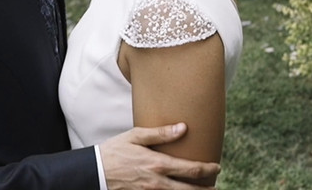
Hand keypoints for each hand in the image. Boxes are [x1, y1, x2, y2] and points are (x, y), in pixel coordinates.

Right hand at [100, 123, 220, 189]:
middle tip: (216, 187)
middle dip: (205, 189)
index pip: (191, 169)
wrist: (94, 171)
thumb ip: (161, 133)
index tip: (216, 166)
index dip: (207, 169)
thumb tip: (183, 127)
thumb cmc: (115, 150)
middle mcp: (157, 181)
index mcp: (158, 164)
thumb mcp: (136, 136)